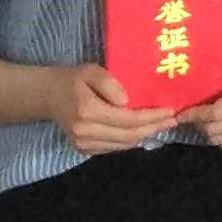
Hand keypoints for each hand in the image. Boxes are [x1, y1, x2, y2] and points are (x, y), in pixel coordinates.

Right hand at [53, 66, 184, 158]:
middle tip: (172, 121)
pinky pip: (114, 147)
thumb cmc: (72, 79)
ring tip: (162, 125)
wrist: (48, 96)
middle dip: (153, 128)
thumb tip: (127, 102)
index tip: (170, 111)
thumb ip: (110, 84)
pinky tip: (143, 130)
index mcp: (88, 112)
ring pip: (123, 145)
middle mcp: (85, 132)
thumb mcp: (91, 71)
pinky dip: (131, 140)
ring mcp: (83, 144)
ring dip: (145, 135)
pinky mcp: (84, 149)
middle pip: (129, 135)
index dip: (151, 117)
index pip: (128, 119)